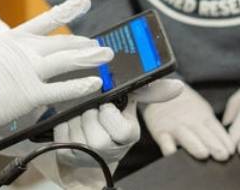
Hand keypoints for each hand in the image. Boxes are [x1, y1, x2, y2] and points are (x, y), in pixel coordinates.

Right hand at [0, 0, 111, 127]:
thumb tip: (2, 66)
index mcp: (12, 40)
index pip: (45, 21)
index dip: (67, 11)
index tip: (83, 3)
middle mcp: (25, 52)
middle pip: (62, 43)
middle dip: (83, 43)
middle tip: (98, 44)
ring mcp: (30, 71)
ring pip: (67, 60)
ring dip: (89, 57)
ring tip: (106, 55)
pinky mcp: (32, 93)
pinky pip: (62, 90)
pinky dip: (81, 86)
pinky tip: (96, 82)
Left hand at [53, 79, 182, 167]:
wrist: (95, 146)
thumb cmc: (114, 120)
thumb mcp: (131, 105)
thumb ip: (150, 92)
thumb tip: (178, 86)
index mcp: (127, 135)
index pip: (118, 126)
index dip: (109, 113)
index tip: (106, 105)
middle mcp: (108, 149)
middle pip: (93, 122)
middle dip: (89, 109)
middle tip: (91, 106)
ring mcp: (87, 153)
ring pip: (75, 124)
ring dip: (75, 114)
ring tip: (82, 112)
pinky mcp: (68, 153)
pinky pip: (61, 131)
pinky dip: (64, 121)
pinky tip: (71, 120)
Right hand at [141, 83, 234, 160]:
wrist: (161, 90)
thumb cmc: (185, 106)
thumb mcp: (202, 111)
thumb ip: (212, 127)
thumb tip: (227, 145)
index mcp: (203, 117)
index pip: (217, 130)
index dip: (225, 141)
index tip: (231, 151)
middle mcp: (190, 121)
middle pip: (204, 134)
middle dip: (214, 145)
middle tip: (223, 156)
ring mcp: (175, 127)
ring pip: (186, 137)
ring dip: (195, 146)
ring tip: (203, 154)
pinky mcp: (160, 132)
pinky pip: (164, 141)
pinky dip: (168, 148)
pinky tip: (173, 153)